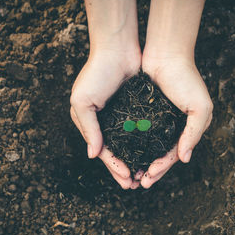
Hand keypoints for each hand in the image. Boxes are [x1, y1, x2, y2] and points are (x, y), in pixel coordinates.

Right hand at [70, 50, 140, 188]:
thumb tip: (93, 155)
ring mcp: (121, 116)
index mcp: (90, 123)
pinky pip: (140, 131)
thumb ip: (89, 129)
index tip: (127, 181)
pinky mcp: (135, 109)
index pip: (102, 151)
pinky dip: (144, 144)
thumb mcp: (83, 101)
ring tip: (145, 176)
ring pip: (129, 145)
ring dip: (135, 160)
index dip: (114, 167)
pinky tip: (151, 154)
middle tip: (136, 185)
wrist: (117, 49)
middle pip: (116, 152)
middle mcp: (105, 122)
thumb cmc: (96, 73)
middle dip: (124, 170)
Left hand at [140, 56, 212, 187]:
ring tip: (131, 175)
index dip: (162, 168)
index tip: (148, 178)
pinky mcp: (145, 111)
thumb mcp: (200, 107)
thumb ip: (193, 133)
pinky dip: (133, 145)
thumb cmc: (186, 79)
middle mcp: (172, 126)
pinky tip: (125, 154)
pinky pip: (139, 132)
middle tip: (138, 184)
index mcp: (187, 128)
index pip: (174, 154)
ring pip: (148, 147)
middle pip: (160, 155)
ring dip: (141, 161)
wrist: (167, 54)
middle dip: (151, 171)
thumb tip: (184, 159)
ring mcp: (158, 119)